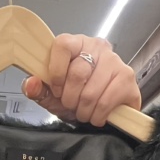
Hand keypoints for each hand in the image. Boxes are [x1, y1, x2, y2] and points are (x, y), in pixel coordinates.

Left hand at [22, 34, 141, 126]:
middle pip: (78, 73)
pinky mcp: (128, 78)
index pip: (62, 45)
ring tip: (85, 112)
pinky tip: (98, 115)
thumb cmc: (78, 98)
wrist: (103, 112)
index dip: (56, 72)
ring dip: (84, 111)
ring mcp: (115, 61)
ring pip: (92, 92)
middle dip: (70, 99)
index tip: (57, 90)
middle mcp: (97, 47)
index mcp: (76, 44)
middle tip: (72, 105)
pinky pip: (107, 101)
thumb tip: (31, 83)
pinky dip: (98, 115)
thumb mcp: (53, 96)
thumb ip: (40, 89)